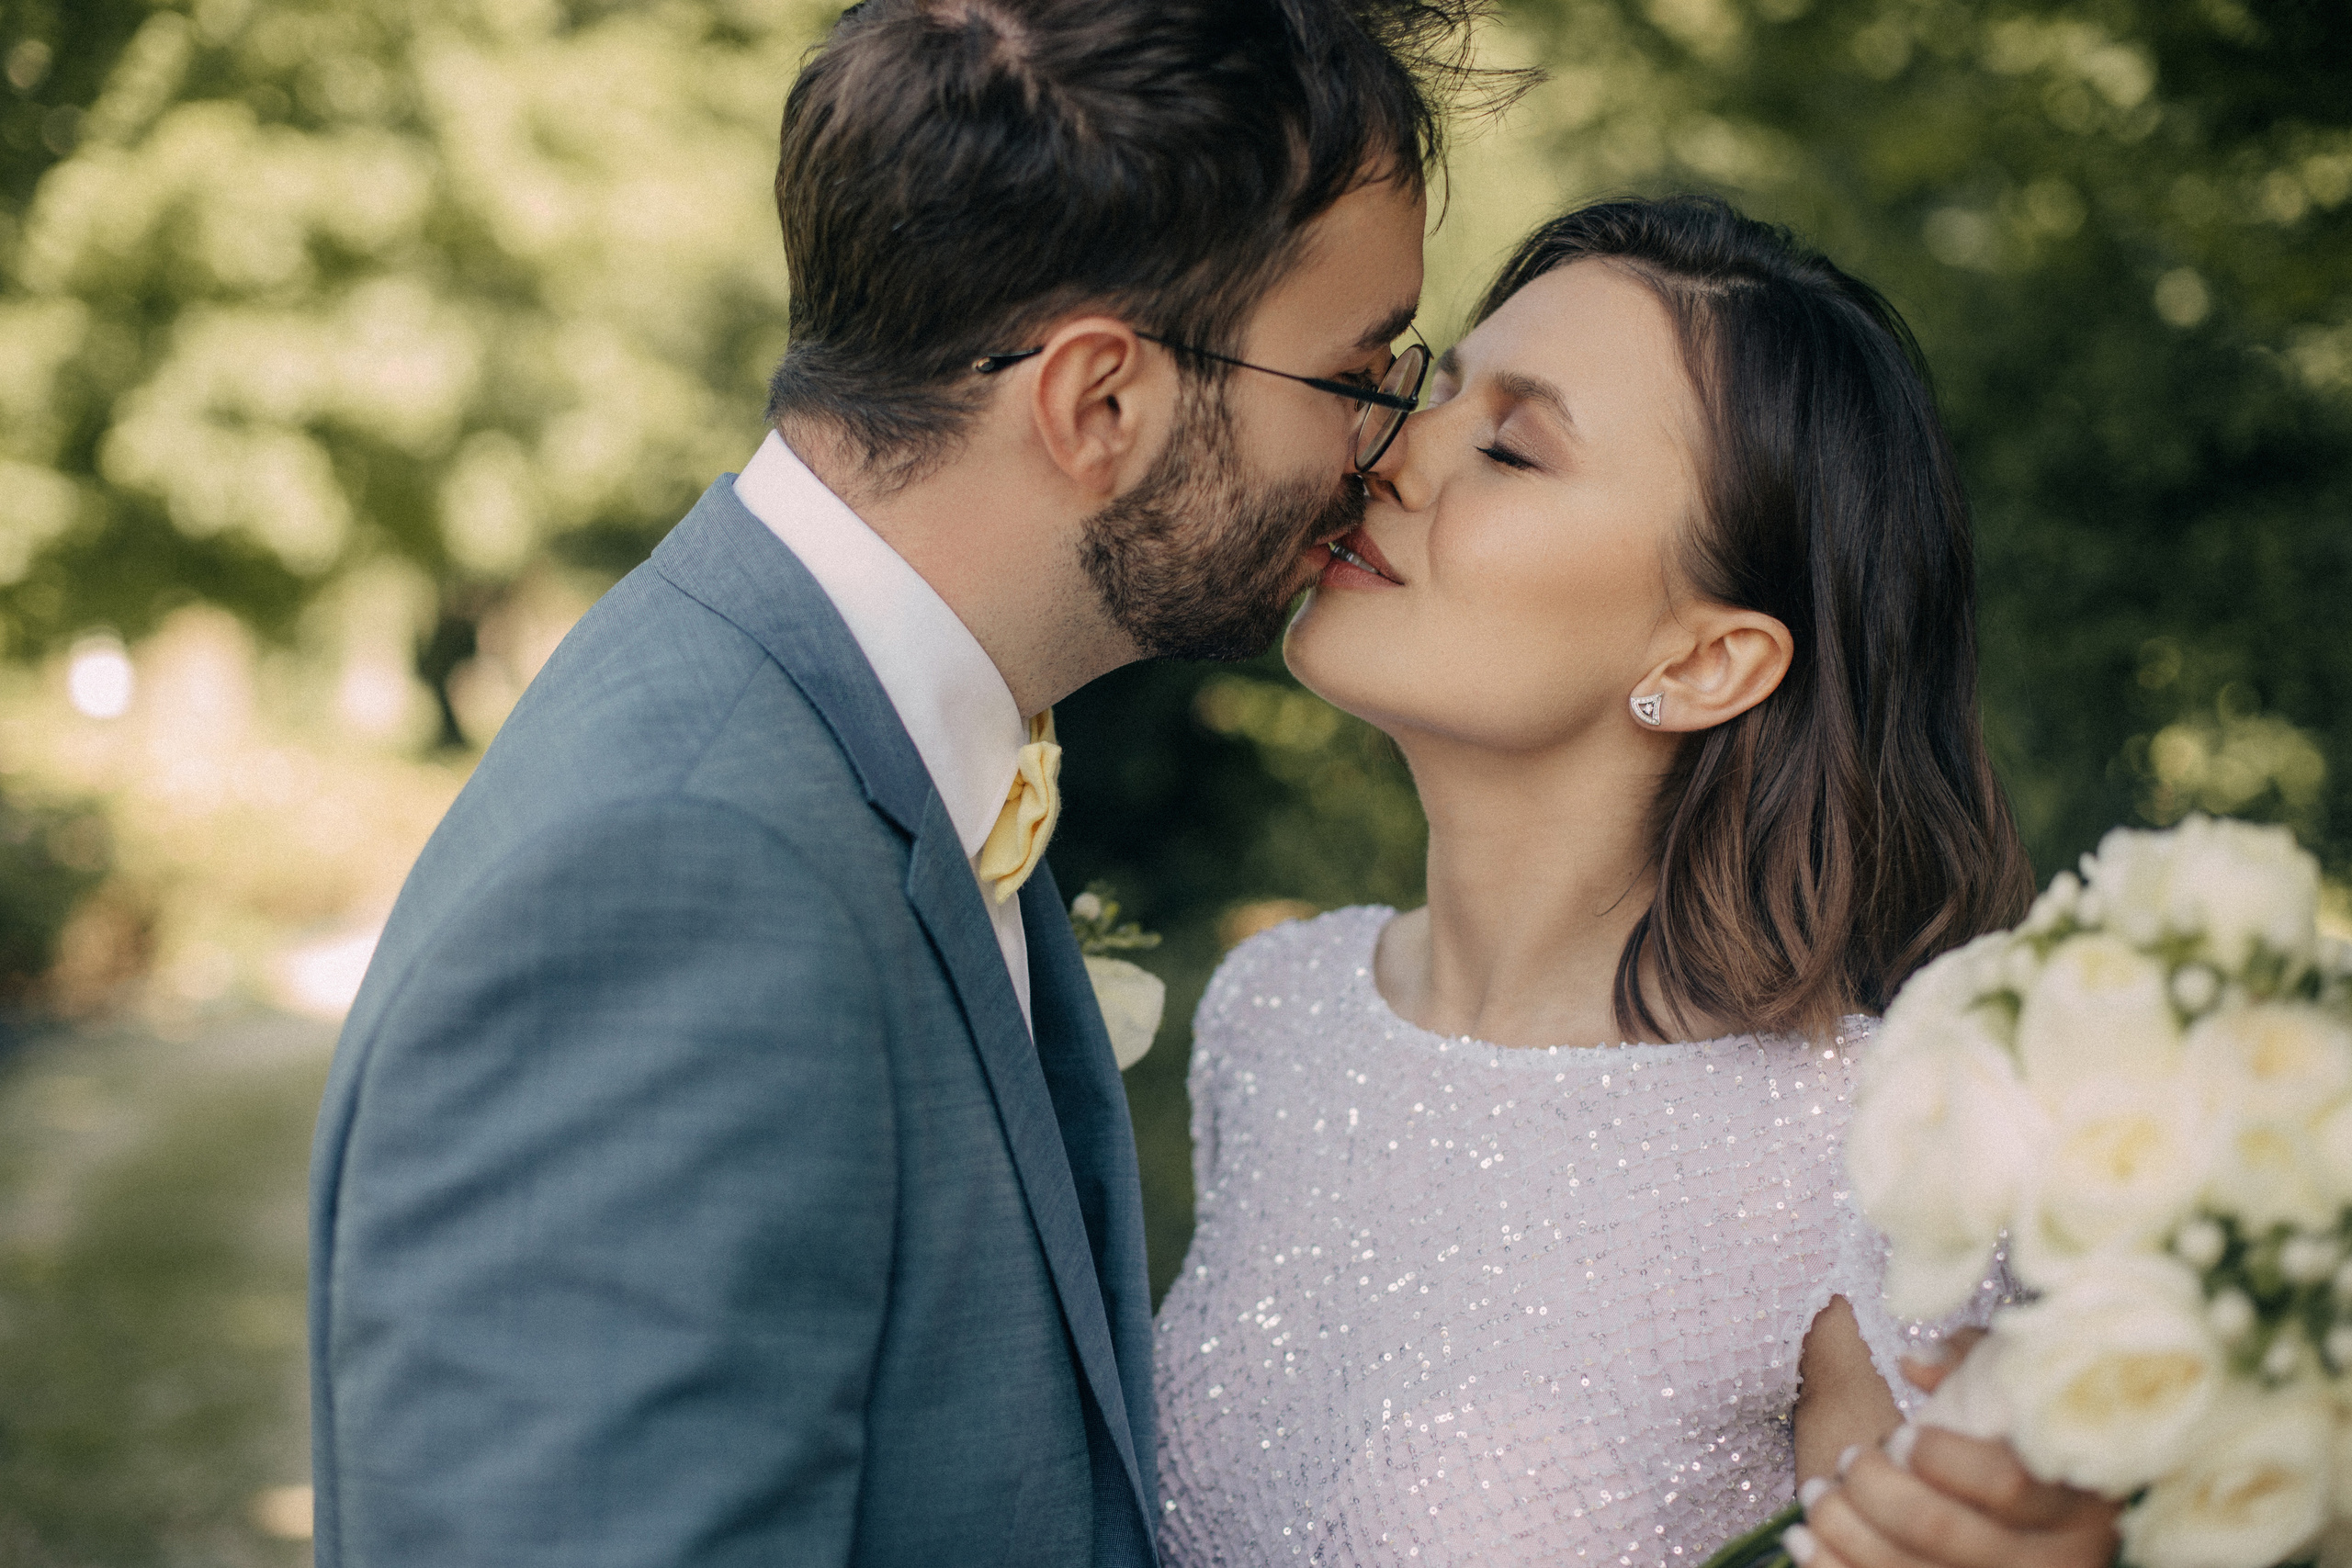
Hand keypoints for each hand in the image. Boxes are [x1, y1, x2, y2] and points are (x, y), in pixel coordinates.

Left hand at [1785, 1333, 2120, 1567]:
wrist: (2032, 1539)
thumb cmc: (2017, 1452)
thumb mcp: (2014, 1399)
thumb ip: (1971, 1364)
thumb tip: (1913, 1362)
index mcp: (2073, 1502)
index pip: (2007, 1483)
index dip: (1941, 1457)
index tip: (1899, 1436)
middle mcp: (2051, 1561)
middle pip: (1939, 1529)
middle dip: (1873, 1487)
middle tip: (1849, 1460)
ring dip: (1842, 1527)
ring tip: (1817, 1495)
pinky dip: (1829, 1567)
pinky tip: (1803, 1539)